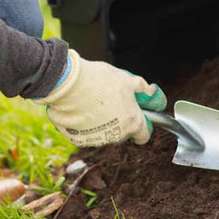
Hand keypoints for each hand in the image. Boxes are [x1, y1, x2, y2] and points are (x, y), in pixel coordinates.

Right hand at [34, 50, 167, 146]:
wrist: (68, 83)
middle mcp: (117, 135)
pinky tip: (81, 108)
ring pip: (104, 133)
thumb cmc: (99, 80)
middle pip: (123, 133)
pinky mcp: (79, 139)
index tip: (137, 116)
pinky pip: (86, 133)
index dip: (143, 125)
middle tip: (112, 102)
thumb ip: (141, 88)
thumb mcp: (126, 79)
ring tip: (94, 102)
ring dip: (102, 122)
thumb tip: (150, 90)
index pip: (144, 135)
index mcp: (133, 122)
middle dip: (120, 120)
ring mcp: (97, 139)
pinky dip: (85, 125)